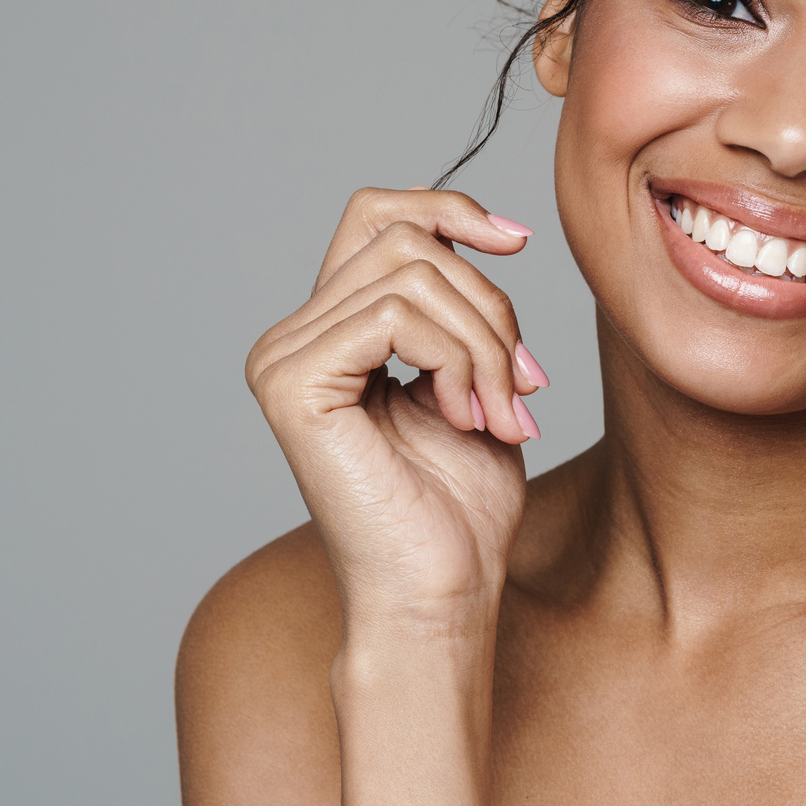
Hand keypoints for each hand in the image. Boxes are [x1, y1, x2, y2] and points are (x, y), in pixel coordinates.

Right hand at [246, 188, 545, 638]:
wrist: (442, 595)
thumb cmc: (460, 509)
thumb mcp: (474, 378)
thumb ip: (462, 305)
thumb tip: (488, 228)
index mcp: (328, 332)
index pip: (376, 215)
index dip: (449, 210)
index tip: (518, 241)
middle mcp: (291, 338)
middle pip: (406, 243)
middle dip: (488, 306)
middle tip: (523, 386)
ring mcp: (282, 359)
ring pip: (412, 276)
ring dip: (485, 344)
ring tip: (501, 414)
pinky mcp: (292, 385)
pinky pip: (394, 317)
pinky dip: (457, 360)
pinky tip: (464, 418)